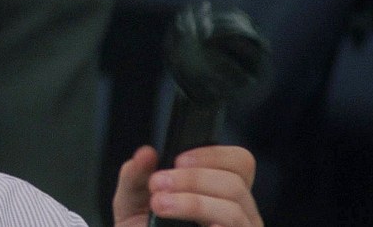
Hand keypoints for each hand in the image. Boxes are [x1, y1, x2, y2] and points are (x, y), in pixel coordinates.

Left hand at [113, 145, 262, 226]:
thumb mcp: (133, 201)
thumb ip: (136, 175)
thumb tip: (146, 154)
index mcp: (221, 192)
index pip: (239, 163)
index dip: (212, 155)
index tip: (178, 160)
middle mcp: (239, 214)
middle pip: (235, 184)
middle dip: (194, 179)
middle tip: (158, 184)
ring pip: (233, 212)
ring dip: (194, 203)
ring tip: (160, 205)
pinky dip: (214, 226)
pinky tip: (197, 226)